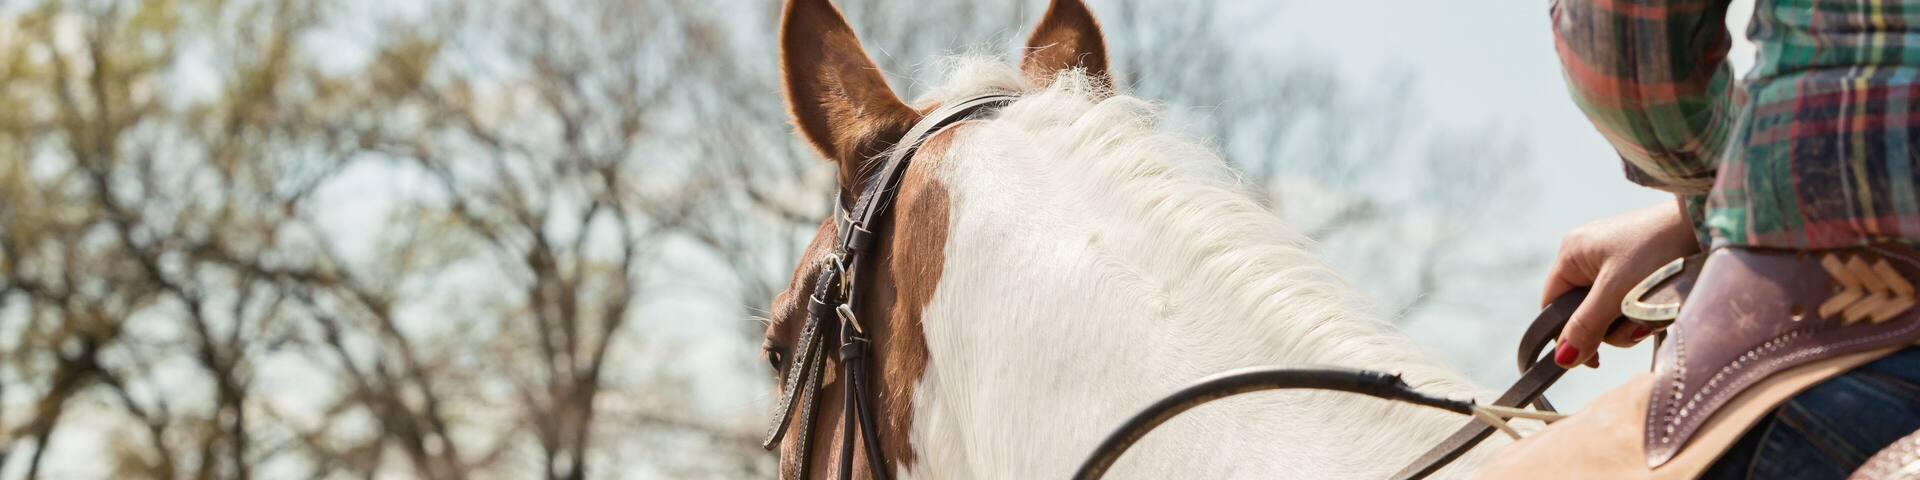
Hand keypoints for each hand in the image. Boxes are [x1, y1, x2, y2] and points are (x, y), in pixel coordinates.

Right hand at [1542, 201, 1700, 367]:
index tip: (1593, 359)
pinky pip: (1628, 297)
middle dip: (1609, 327)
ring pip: (1608, 308)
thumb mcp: (1616, 294)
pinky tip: (1661, 304)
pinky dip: (1643, 308)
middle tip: (1635, 327)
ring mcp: (1613, 257)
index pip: (1552, 306)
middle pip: (1583, 311)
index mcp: (1570, 253)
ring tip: (1655, 312)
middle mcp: (1587, 254)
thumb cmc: (1657, 251)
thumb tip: (1562, 360)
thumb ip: (1587, 327)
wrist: (1705, 222)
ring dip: (1630, 320)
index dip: (1567, 335)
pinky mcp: (1638, 262)